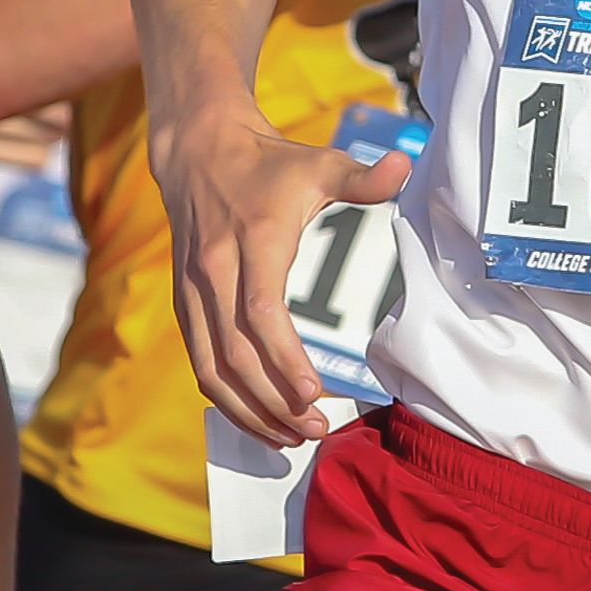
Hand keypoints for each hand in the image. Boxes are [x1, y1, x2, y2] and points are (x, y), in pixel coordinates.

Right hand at [155, 105, 410, 446]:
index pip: (262, 312)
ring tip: (290, 439)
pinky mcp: (185, 304)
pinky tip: (260, 420)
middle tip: (314, 430)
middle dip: (273, 400)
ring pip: (210, 367)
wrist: (199, 152)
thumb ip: (363, 177)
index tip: (314, 392)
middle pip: (235, 352)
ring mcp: (193, 291)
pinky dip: (226, 399)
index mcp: (254, 240)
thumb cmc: (271, 165)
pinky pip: (200, 362)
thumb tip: (405, 166)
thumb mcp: (320, 163)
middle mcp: (216, 270)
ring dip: (247, 410)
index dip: (284, 358)